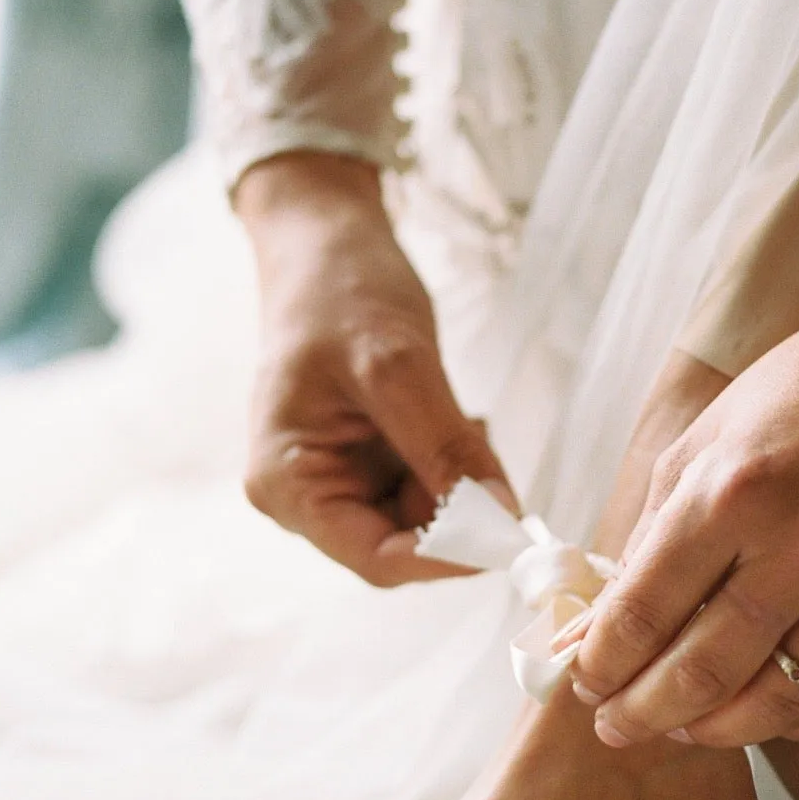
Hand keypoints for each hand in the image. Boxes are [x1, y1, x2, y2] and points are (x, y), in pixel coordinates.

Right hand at [235, 151, 513, 584]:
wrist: (325, 240)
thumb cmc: (340, 290)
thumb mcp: (396, 365)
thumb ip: (444, 447)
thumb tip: (501, 516)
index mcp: (288, 482)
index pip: (376, 559)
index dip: (447, 556)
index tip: (510, 530)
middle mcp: (307, 493)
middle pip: (402, 543)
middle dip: (458, 510)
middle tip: (488, 450)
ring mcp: (338, 476)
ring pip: (425, 518)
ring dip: (460, 480)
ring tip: (462, 415)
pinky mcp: (369, 458)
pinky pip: (428, 485)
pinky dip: (456, 460)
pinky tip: (455, 414)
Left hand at [571, 226, 798, 747]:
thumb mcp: (700, 442)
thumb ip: (649, 535)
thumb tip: (602, 620)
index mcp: (732, 494)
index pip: (644, 611)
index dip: (602, 663)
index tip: (584, 682)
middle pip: (701, 673)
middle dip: (640, 713)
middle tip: (614, 726)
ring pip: (775, 704)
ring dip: (713, 730)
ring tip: (679, 726)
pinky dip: (795, 722)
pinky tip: (761, 712)